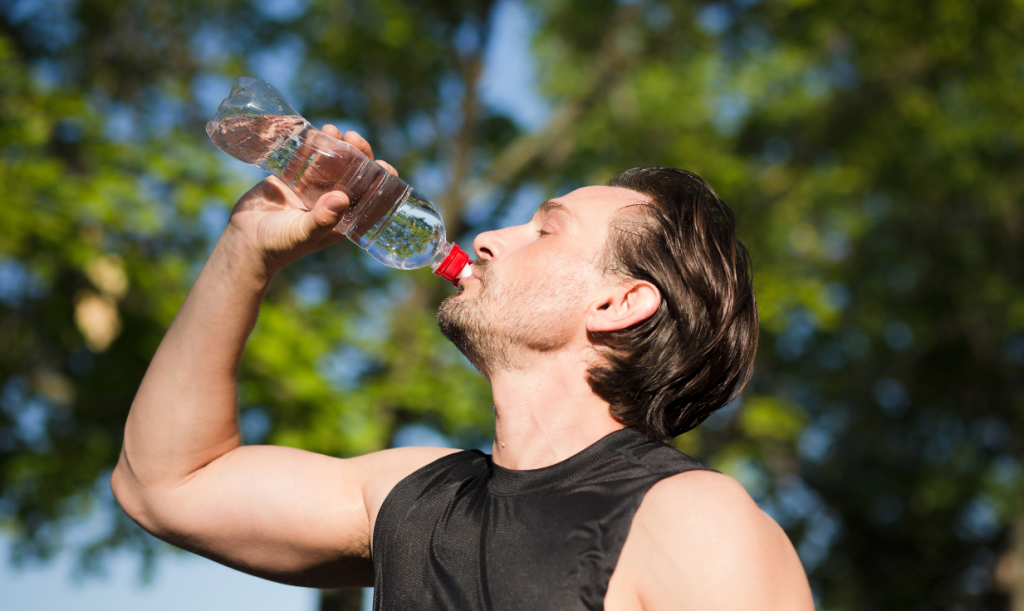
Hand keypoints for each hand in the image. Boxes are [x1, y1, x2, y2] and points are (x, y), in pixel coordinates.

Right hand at [221, 126, 399, 277]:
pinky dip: (312, 145)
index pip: (369, 199)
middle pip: (353, 175)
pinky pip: (306, 159)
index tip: (385, 166)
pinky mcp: (292, 180)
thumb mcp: (302, 233)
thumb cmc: (278, 245)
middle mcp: (331, 203)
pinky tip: (316, 131)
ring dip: (336, 146)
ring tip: (333, 130)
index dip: (381, 182)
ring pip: (331, 163)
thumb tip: (342, 199)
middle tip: (354, 139)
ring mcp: (312, 190)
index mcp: (342, 220)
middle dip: (358, 156)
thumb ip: (322, 219)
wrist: (244, 241)